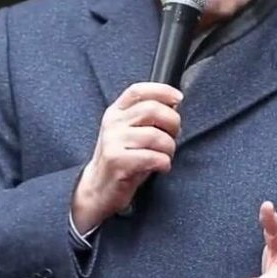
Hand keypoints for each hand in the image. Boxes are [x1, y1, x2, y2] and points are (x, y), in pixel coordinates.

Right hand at [71, 82, 182, 231]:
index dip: (162, 90)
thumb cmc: (122, 159)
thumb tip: (173, 105)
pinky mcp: (117, 162)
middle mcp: (112, 123)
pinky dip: (164, 163)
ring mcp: (113, 142)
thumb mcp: (129, 132)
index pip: (138, 91)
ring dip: (170, 147)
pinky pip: (153, 157)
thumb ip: (147, 117)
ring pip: (156, 136)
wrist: (98, 187)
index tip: (178, 98)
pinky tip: (161, 166)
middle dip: (173, 122)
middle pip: (152, 109)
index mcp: (116, 112)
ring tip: (165, 155)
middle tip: (174, 135)